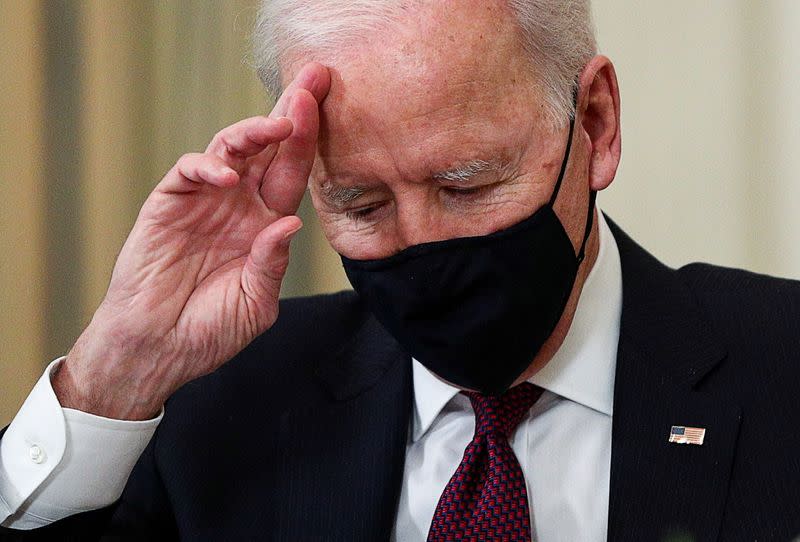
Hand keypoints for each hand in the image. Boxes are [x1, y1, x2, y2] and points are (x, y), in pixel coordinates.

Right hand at [53, 63, 331, 419]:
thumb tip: (290, 222)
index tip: (327, 107)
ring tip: (279, 123)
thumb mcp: (255, 303)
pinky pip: (189, 172)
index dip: (310, 140)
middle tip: (312, 79)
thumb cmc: (209, 330)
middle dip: (290, 113)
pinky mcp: (169, 205)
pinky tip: (227, 175)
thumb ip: (271, 263)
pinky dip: (207, 166)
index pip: (293, 173)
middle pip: (268, 148)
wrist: (159, 349)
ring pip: (231, 149)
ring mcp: (205, 202)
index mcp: (266, 225)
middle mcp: (239, 205)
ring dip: (255, 132)